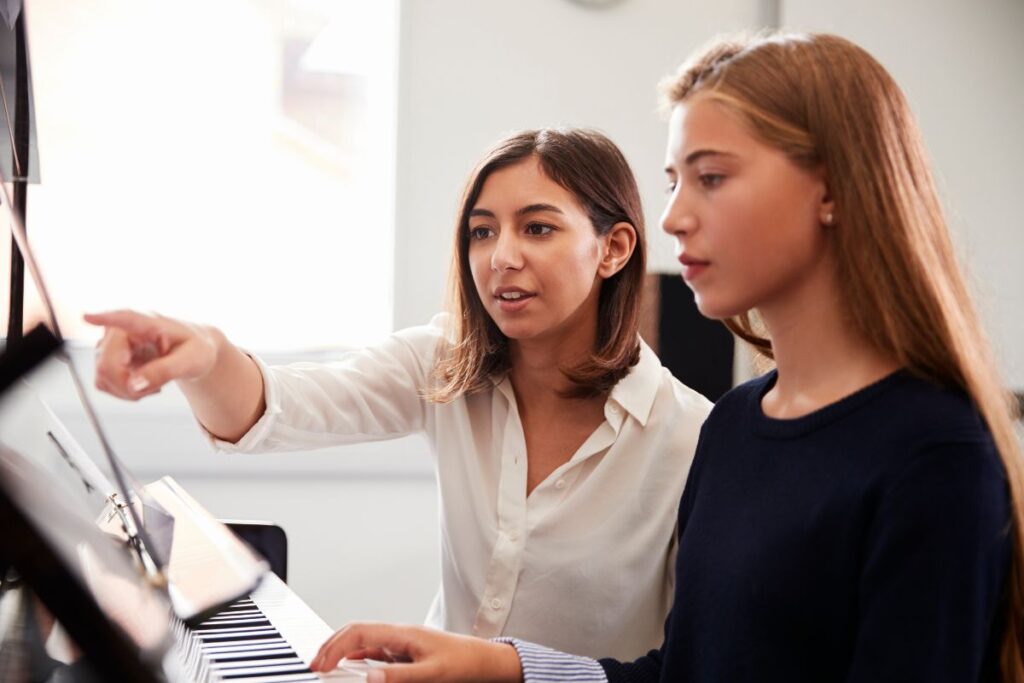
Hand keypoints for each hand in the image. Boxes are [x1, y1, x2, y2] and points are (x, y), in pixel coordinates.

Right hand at [84, 310, 219, 399]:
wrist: (193, 351)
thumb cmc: (195, 348)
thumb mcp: (191, 361)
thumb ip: (164, 371)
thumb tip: (134, 385)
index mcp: (147, 321)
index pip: (124, 318)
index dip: (104, 318)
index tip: (87, 317)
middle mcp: (122, 329)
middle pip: (106, 364)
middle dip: (128, 385)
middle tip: (155, 387)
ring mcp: (111, 344)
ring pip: (103, 377)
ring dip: (127, 390)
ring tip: (154, 382)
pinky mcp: (107, 359)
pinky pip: (104, 383)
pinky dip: (123, 391)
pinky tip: (143, 383)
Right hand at [309, 623, 522, 682]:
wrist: (482, 659)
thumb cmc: (460, 661)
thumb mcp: (430, 673)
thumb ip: (399, 676)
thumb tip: (369, 677)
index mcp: (401, 633)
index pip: (359, 633)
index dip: (335, 647)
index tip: (320, 666)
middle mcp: (397, 633)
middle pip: (355, 632)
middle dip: (332, 646)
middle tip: (314, 665)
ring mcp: (400, 641)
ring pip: (362, 640)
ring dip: (342, 650)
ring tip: (326, 666)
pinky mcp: (404, 651)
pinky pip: (374, 650)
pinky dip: (357, 657)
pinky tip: (351, 667)